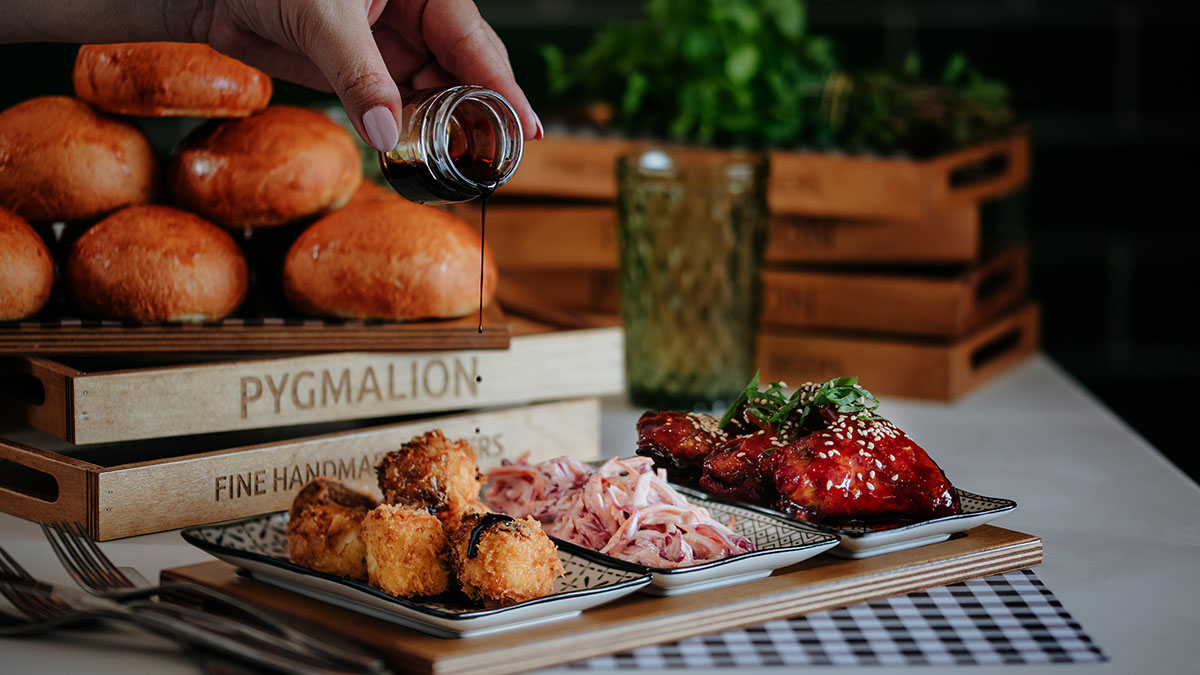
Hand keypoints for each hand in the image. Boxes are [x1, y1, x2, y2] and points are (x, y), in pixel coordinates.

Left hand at [189, 0, 540, 150]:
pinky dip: (409, 131)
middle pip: (464, 69)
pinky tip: (420, 154)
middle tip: (498, 161)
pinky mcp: (364, 68)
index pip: (474, 40)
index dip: (503, 87)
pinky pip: (398, 104)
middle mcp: (415, 11)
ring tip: (462, 166)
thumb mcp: (320, 17)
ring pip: (435, 91)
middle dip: (481, 114)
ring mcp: (391, 42)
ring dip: (445, 128)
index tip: (527, 129)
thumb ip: (357, 74)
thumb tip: (387, 133)